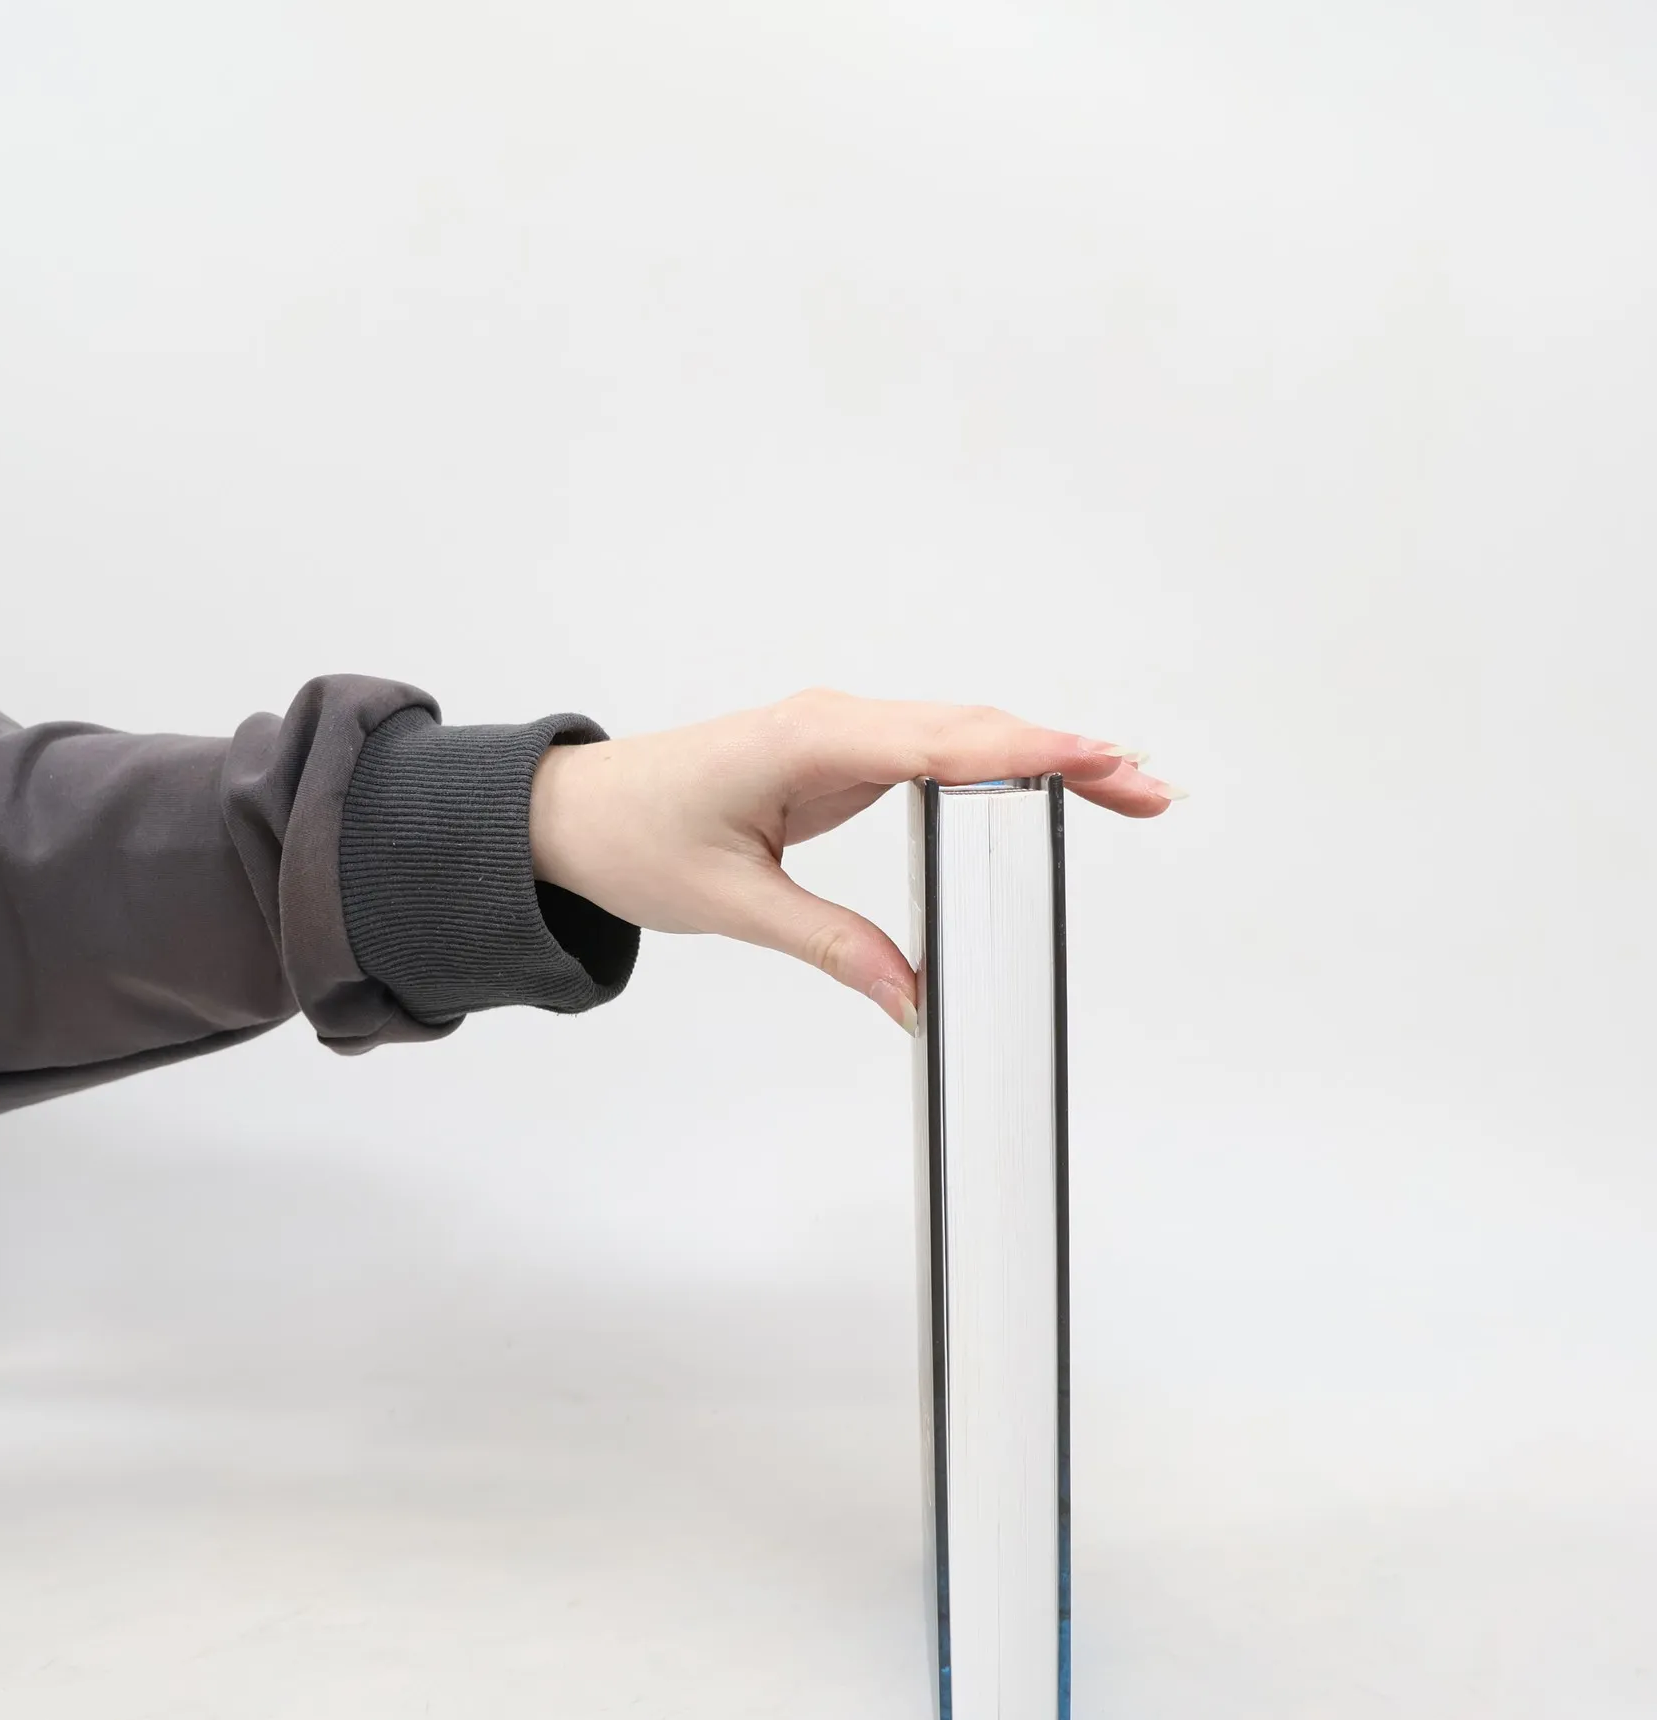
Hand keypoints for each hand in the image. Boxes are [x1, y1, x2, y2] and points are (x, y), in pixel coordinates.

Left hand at [529, 689, 1181, 1030]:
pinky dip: (992, 765)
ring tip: (1122, 789)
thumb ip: (831, 946)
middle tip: (1149, 789)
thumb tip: (914, 997)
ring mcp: (837, 735)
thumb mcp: (732, 904)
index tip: (1105, 758)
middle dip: (1063, 752)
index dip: (1031, 748)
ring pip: (959, 735)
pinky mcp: (836, 758)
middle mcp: (832, 721)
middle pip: (972, 728)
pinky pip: (931, 754)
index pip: (944, 739)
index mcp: (807, 737)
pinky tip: (1038, 788)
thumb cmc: (632, 837)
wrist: (569, 814)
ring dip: (1038, 755)